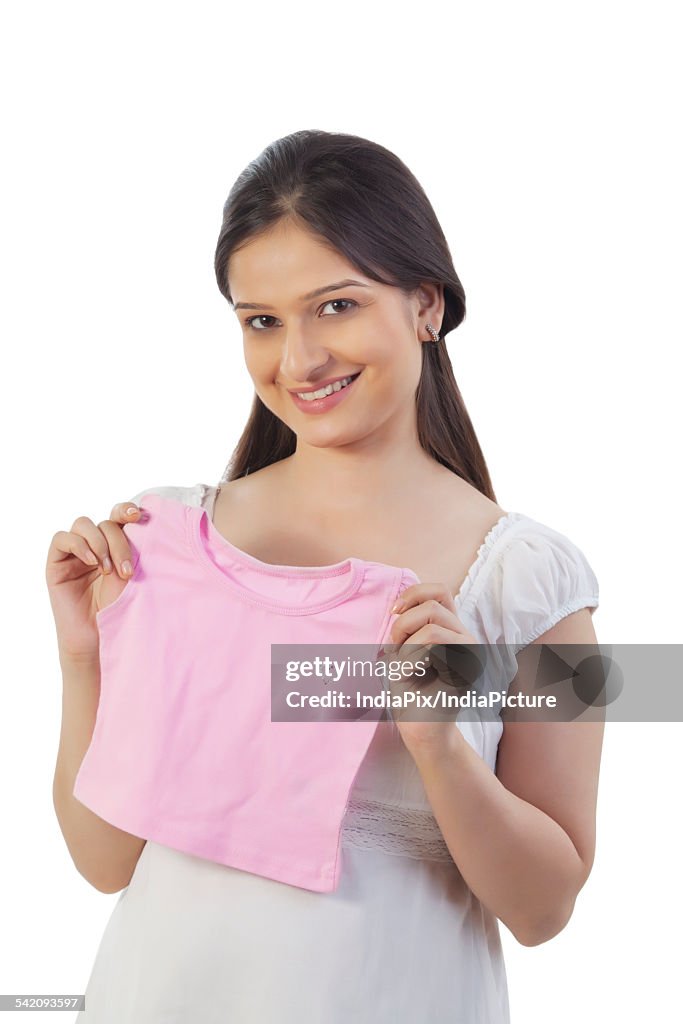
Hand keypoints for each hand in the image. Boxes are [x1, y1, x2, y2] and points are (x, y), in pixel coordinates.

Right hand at [46, 499, 144, 662]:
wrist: (100, 638)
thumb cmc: (120, 609)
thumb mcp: (132, 577)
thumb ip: (134, 550)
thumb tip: (145, 520)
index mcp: (115, 544)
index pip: (119, 516)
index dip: (127, 510)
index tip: (139, 517)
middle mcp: (95, 545)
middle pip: (105, 523)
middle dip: (119, 542)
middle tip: (127, 570)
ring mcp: (75, 553)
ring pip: (83, 525)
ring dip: (99, 543)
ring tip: (108, 570)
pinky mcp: (56, 562)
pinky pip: (62, 539)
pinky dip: (78, 545)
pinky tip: (91, 562)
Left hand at [381, 581, 478, 755]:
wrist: (420, 729)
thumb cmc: (410, 691)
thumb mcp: (403, 649)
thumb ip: (409, 625)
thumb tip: (399, 604)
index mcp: (452, 629)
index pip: (440, 591)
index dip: (414, 593)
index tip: (393, 612)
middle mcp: (466, 636)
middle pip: (432, 604)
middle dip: (403, 624)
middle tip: (394, 650)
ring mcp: (471, 652)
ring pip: (432, 624)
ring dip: (406, 646)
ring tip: (402, 667)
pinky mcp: (468, 668)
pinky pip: (433, 644)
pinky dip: (409, 658)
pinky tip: (408, 676)